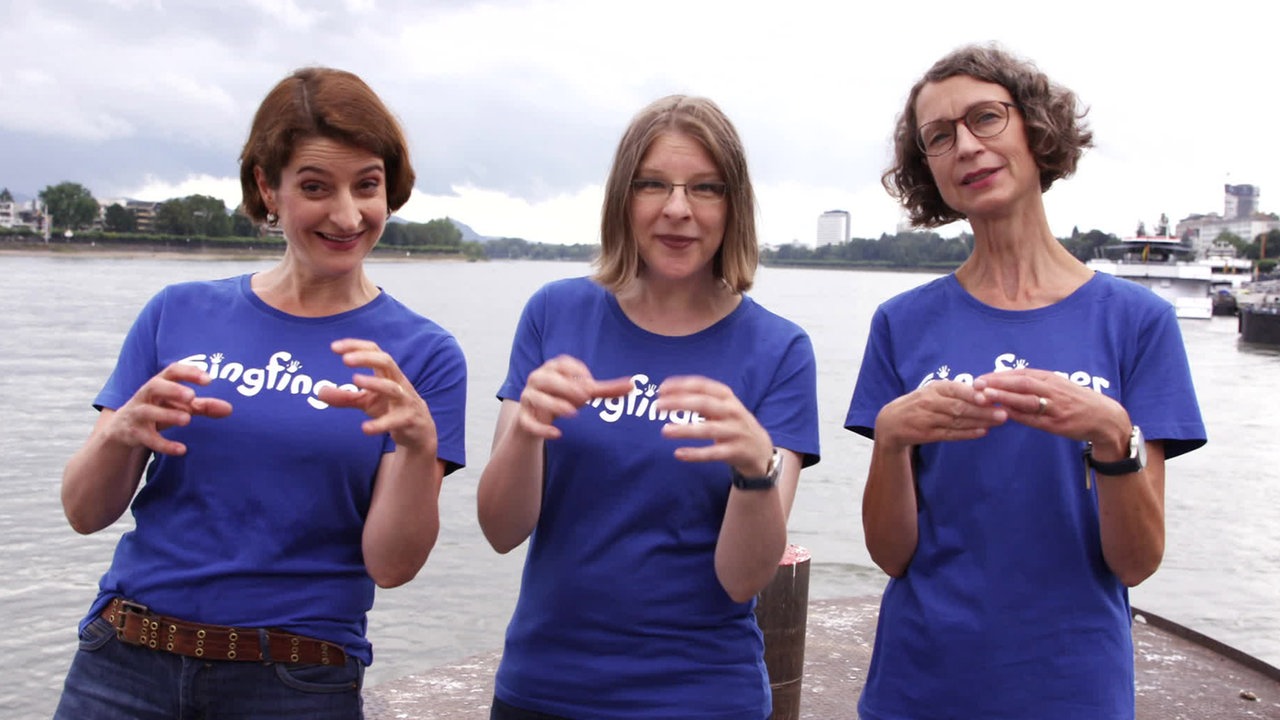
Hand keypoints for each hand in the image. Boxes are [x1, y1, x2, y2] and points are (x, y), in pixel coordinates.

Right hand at [104, 362, 232, 455]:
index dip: (189, 372)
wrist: (123, 428)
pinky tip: (181, 449)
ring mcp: (137, 414)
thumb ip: (204, 406)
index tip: (209, 380)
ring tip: (187, 419)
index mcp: (159, 383)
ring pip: (147, 411)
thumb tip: (230, 409)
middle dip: (173, 390)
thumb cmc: (158, 409)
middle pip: (154, 386)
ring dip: (167, 415)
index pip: (172, 371)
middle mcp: (145, 395)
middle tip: (192, 396)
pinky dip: (164, 444)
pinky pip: (147, 438)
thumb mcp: (180, 406)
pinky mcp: (134, 433)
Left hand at [318, 338, 436, 451]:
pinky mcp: (408, 420)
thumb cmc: (391, 409)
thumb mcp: (366, 402)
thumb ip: (345, 396)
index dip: (355, 346)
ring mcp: (405, 401)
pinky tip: (365, 428)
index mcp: (387, 373)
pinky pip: (395, 420)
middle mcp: (398, 382)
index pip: (374, 351)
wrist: (419, 431)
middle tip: (345, 359)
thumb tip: (319, 391)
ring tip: (355, 380)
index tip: (333, 347)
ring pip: (393, 388)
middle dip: (366, 358)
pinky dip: (380, 424)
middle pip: (386, 361)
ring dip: (374, 383)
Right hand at [515, 355, 631, 439]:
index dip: (576, 370)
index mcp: (552, 369)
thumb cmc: (563, 398)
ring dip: (554, 404)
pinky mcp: (523, 418)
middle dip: (566, 387)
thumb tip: (631, 385)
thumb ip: (606, 390)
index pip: (562, 363)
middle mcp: (537, 379)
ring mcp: (528, 398)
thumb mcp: (585, 393)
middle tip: (585, 397)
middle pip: (547, 379)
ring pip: (536, 398)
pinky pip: (528, 422)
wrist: (537, 418)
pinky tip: (557, 434)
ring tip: (573, 413)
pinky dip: (541, 428)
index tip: (590, 382)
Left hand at [653, 376, 773, 476]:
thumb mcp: (723, 406)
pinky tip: (678, 454)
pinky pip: (712, 453)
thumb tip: (668, 393)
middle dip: (679, 403)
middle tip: (657, 406)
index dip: (681, 385)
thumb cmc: (733, 423)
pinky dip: (695, 454)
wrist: (761, 449)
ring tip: (664, 431)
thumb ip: (700, 399)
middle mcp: (733, 412)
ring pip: (708, 429)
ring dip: (685, 430)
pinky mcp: (735, 452)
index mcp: (727, 397)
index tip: (661, 388)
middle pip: (704, 403)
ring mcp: (735, 432)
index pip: (703, 386)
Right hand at [875, 379, 1006, 451]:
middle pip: (959, 407)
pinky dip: (967, 434)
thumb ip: (956, 391)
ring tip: (998, 421)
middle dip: (982, 410)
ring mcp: (928, 419)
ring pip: (957, 421)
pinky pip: (950, 434)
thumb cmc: (921, 403)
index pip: (955, 389)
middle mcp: (930, 402)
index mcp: (934, 388)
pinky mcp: (927, 434)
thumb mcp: (934, 391)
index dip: (972, 393)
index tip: (989, 396)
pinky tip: (982, 432)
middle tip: (1003, 412)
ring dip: (979, 422)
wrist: (892, 421)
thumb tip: (985, 390)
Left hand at [972, 368, 1129, 448]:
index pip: (1020, 374)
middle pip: (1021, 383)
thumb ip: (1035, 384)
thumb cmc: (1076, 401)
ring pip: (1027, 400)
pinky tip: (1003, 414)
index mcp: (1051, 378)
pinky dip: (1018, 416)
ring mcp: (1055, 407)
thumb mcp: (1058, 386)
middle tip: (976, 385)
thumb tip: (1005, 382)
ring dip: (1004, 397)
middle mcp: (1052, 390)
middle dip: (997, 383)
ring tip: (985, 397)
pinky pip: (1035, 419)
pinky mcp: (1058, 424)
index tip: (979, 378)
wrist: (1105, 418)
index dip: (998, 376)